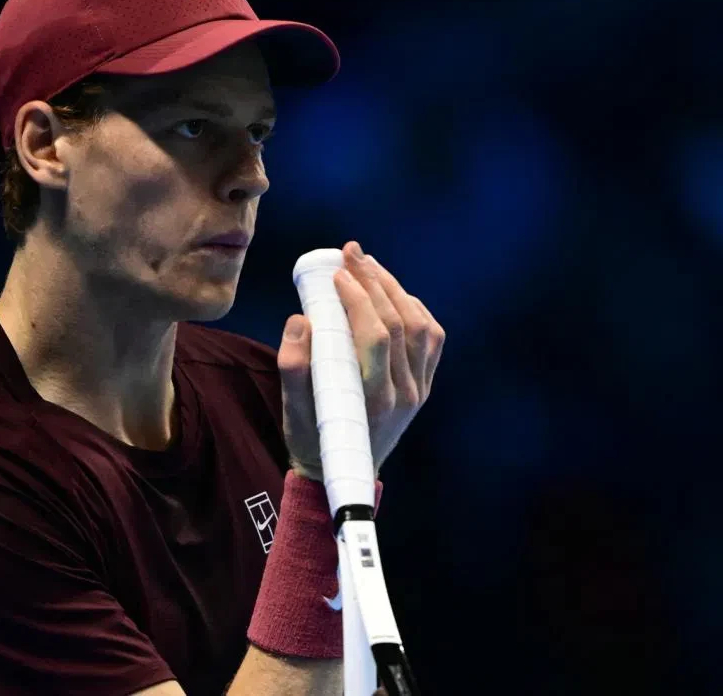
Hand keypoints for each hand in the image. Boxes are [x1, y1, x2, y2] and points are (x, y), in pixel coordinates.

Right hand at [278, 241, 445, 480]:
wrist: (344, 470)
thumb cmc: (312, 436)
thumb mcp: (292, 409)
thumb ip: (293, 367)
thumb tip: (302, 320)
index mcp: (373, 400)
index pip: (374, 336)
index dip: (358, 298)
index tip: (336, 273)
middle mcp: (404, 394)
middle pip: (398, 324)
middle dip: (374, 281)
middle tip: (351, 253)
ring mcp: (419, 390)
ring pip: (419, 326)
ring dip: (395, 289)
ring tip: (370, 266)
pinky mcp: (424, 385)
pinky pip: (430, 338)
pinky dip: (415, 309)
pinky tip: (393, 292)